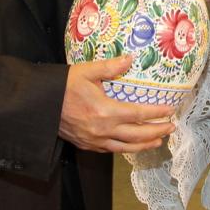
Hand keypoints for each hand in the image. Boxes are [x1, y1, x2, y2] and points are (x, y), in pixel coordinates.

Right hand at [59, 56, 173, 152]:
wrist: (39, 104)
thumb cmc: (63, 86)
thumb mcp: (87, 71)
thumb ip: (111, 67)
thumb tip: (131, 58)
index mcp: (105, 111)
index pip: (138, 114)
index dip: (156, 113)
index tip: (170, 111)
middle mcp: (102, 130)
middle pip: (136, 135)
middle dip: (156, 132)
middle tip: (171, 128)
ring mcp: (94, 140)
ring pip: (125, 148)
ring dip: (143, 145)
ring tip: (158, 141)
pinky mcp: (86, 145)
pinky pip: (110, 150)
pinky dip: (125, 149)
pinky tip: (130, 145)